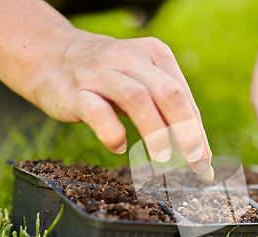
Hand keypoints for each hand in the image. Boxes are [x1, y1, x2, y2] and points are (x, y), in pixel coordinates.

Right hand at [33, 33, 211, 173]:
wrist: (52, 56)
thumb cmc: (110, 78)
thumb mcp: (143, 82)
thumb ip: (168, 111)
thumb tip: (199, 155)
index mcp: (155, 54)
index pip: (184, 96)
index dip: (197, 132)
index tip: (204, 162)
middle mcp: (130, 58)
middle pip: (168, 93)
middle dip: (185, 131)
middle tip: (192, 161)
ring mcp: (101, 72)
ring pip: (138, 99)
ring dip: (155, 132)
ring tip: (162, 158)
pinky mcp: (75, 90)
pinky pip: (98, 112)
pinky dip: (113, 133)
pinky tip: (119, 146)